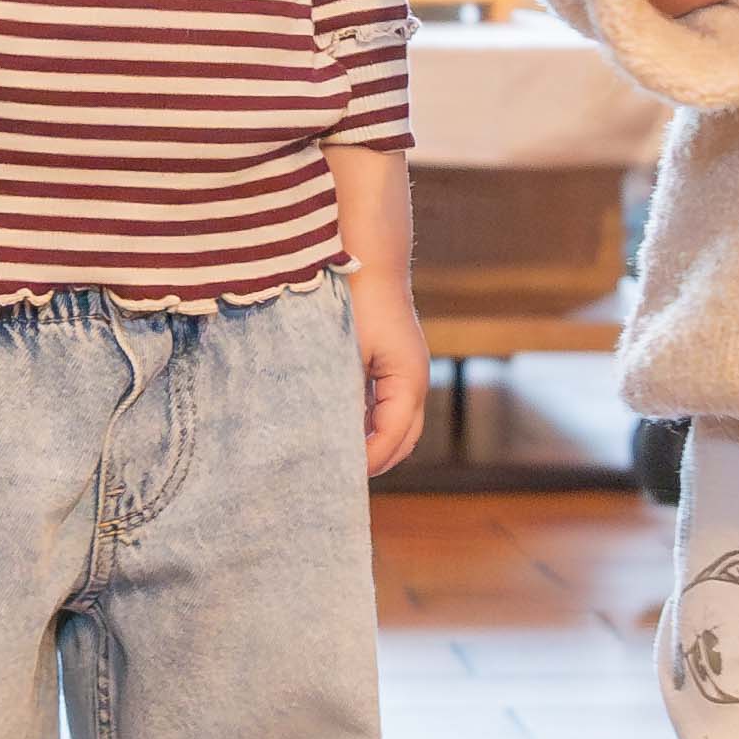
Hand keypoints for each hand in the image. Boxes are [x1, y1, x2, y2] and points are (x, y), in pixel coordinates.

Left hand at [334, 142, 429, 473]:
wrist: (366, 256)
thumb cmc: (351, 300)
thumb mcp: (340, 355)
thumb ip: (340, 397)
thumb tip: (324, 438)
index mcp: (408, 381)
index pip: (390, 440)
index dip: (362, 463)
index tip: (330, 479)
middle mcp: (414, 381)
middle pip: (401, 442)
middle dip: (370, 464)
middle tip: (330, 482)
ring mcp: (409, 373)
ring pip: (398, 429)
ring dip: (371, 447)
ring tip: (333, 463)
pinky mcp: (396, 366)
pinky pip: (388, 410)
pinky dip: (368, 428)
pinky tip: (337, 432)